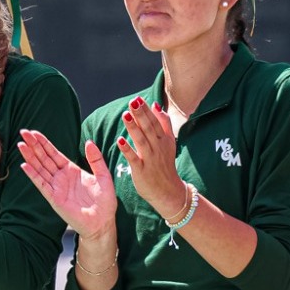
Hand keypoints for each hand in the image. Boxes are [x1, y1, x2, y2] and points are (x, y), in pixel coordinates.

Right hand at [17, 129, 116, 239]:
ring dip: (30, 157)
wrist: (102, 223)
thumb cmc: (105, 202)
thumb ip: (96, 159)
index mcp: (72, 170)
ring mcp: (56, 188)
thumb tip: (88, 141)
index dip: (44, 143)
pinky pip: (42, 185)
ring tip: (21, 145)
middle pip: (44, 158)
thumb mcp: (104, 176)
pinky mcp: (54, 199)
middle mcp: (61, 178)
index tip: (34, 133)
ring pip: (40, 169)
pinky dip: (33, 175)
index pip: (54, 153)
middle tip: (23, 132)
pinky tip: (25, 165)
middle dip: (33, 145)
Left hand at [117, 96, 191, 220]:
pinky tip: (120, 140)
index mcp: (165, 140)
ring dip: (134, 128)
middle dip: (141, 115)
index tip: (138, 99)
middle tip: (133, 102)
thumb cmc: (165, 165)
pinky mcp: (142, 171)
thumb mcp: (169, 143)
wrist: (168, 191)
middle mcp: (158, 148)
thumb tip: (156, 105)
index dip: (147, 111)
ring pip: (142, 141)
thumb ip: (164, 123)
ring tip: (126, 115)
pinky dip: (127, 149)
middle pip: (149, 128)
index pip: (156, 122)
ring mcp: (150, 159)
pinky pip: (134, 158)